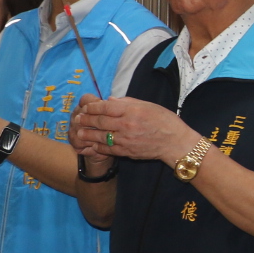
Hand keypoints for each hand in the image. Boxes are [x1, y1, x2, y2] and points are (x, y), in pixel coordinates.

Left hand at [72, 96, 200, 162]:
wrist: (176, 143)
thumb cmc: (166, 122)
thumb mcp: (149, 106)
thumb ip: (128, 102)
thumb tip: (110, 101)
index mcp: (132, 111)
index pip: (106, 107)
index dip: (93, 107)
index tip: (86, 106)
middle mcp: (127, 125)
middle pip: (100, 121)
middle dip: (86, 119)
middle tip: (77, 118)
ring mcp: (126, 140)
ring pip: (100, 136)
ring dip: (88, 134)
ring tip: (79, 132)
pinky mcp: (127, 151)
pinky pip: (108, 149)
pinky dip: (98, 146)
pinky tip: (92, 144)